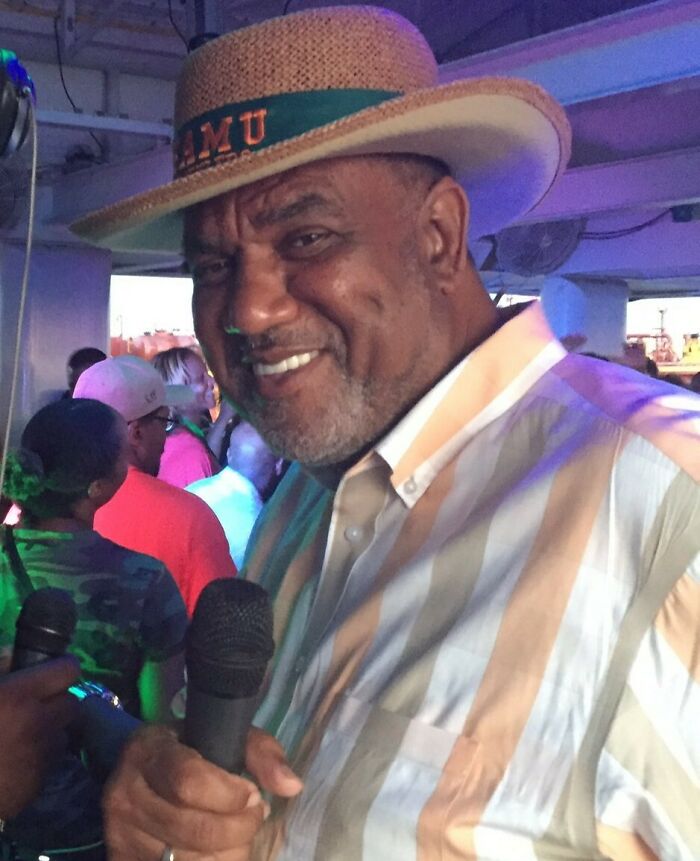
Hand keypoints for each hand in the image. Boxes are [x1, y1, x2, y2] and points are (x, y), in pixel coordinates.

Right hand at [0, 656, 79, 818]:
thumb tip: (14, 655)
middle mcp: (38, 724)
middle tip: (34, 706)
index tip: (50, 672)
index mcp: (18, 696)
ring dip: (49, 731)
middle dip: (57, 701)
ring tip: (22, 736)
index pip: (68, 669)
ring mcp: (40, 756)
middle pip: (72, 702)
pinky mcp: (38, 784)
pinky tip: (15, 760)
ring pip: (63, 734)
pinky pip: (51, 763)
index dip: (60, 668)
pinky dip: (39, 759)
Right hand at [104, 725, 302, 860]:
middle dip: (239, 828)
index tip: (250, 793)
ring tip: (238, 834)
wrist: (143, 773)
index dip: (230, 795)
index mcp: (148, 752)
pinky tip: (221, 852)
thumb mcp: (223, 735)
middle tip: (253, 815)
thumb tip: (291, 786)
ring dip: (230, 852)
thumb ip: (261, 752)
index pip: (190, 781)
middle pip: (195, 829)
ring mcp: (121, 835)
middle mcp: (125, 795)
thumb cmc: (191, 750)